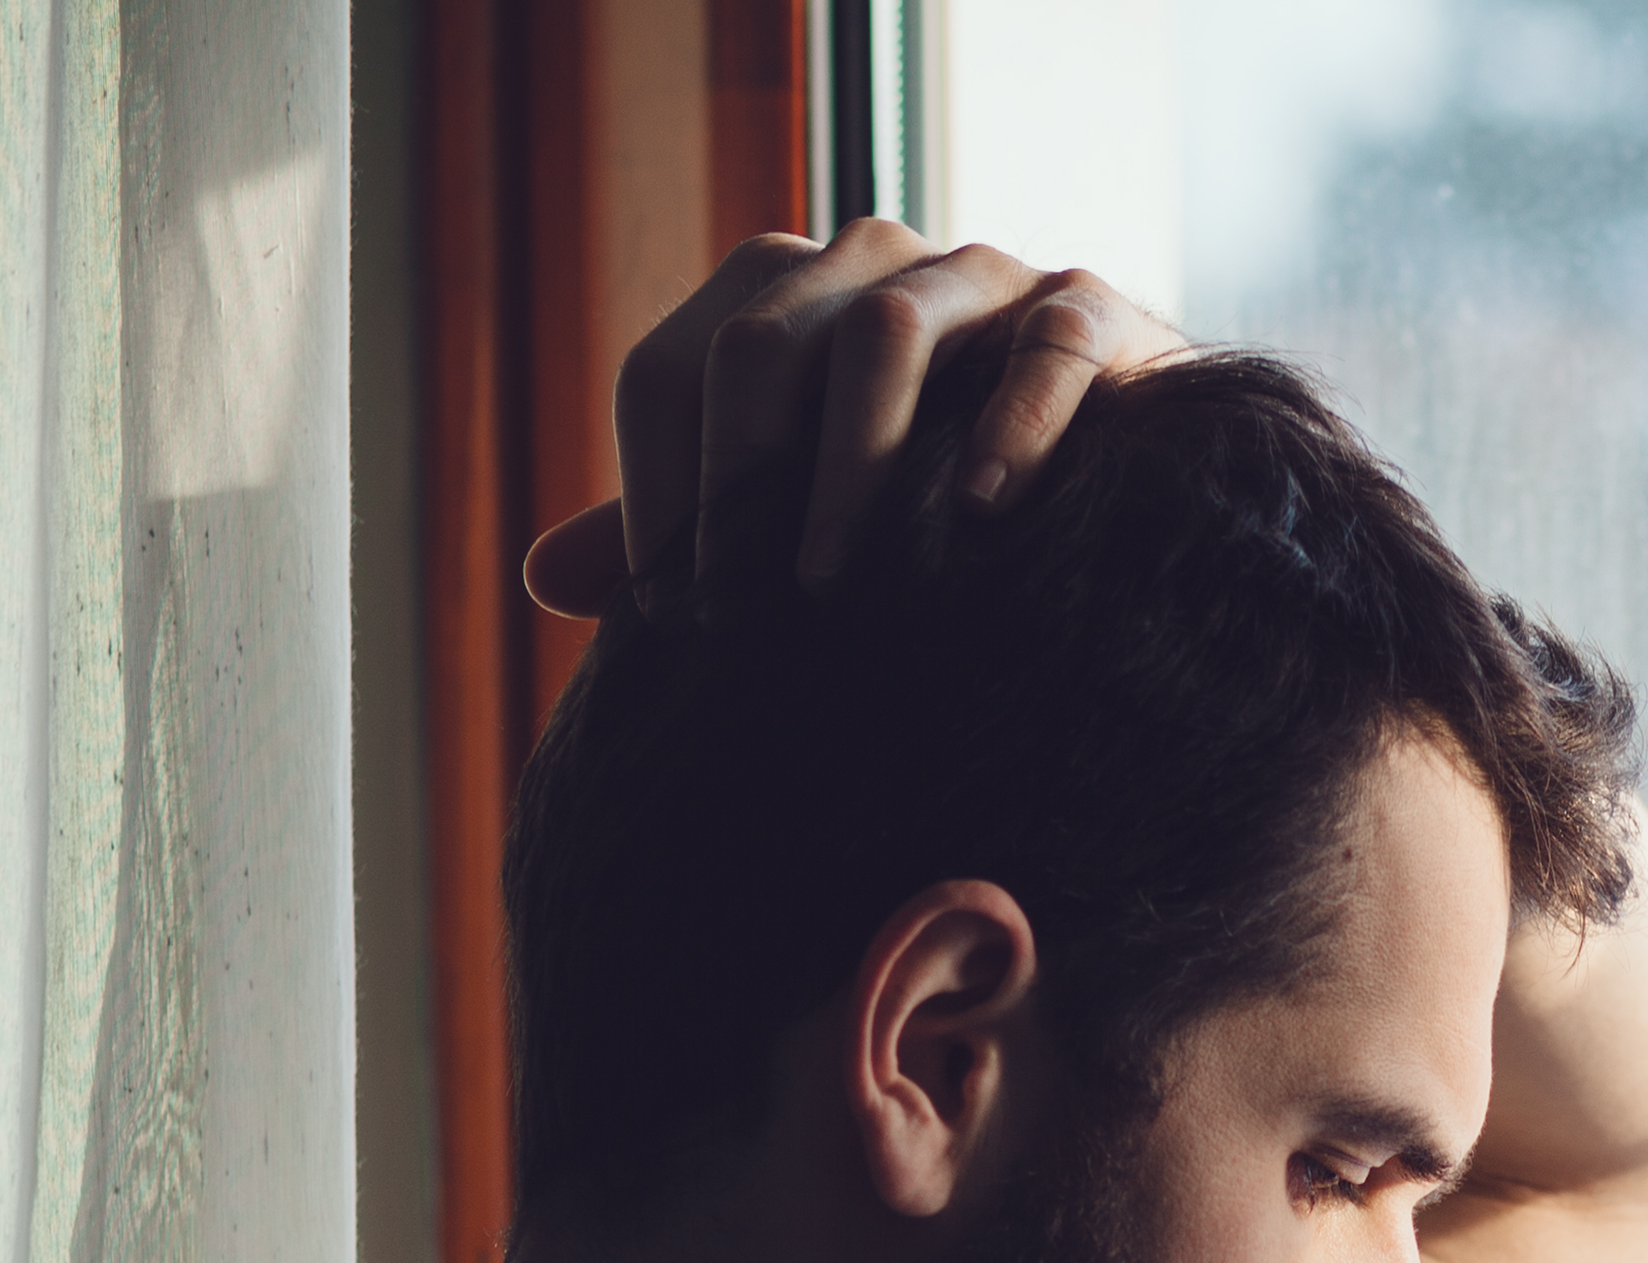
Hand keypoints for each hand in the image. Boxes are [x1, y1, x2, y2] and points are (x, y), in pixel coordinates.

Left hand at [520, 224, 1189, 623]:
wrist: (1108, 456)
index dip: (653, 490)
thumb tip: (540, 579)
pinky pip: (1045, 339)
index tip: (671, 614)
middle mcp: (869, 264)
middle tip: (743, 612)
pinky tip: (980, 513)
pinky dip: (1011, 423)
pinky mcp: (1089, 307)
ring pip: (889, 330)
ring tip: (832, 579)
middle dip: (738, 484)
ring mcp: (983, 275)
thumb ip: (684, 525)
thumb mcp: (791, 504)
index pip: (673, 368)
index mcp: (781, 298)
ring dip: (849, 463)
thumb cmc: (925, 484)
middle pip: (763, 341)